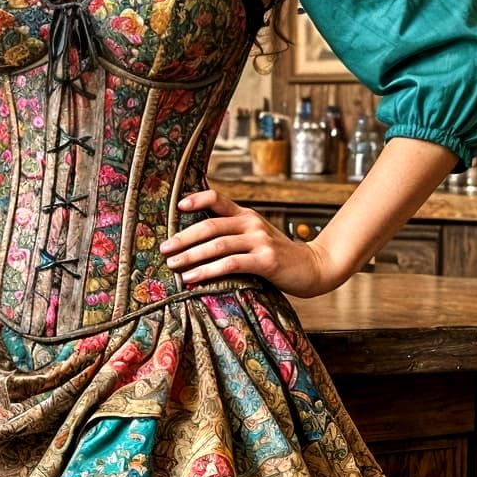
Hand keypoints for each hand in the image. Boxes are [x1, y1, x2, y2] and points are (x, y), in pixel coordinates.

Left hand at [160, 187, 350, 298]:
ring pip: (217, 245)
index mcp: (246, 215)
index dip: (196, 199)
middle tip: (164, 248)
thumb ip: (232, 234)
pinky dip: (208, 271)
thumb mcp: (256, 237)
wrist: (313, 268)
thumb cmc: (277, 256)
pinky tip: (192, 278)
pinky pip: (231, 264)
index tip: (176, 207)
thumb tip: (194, 241)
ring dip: (191, 256)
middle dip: (183, 238)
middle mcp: (251, 223)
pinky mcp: (266, 261)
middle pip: (210, 225)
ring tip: (173, 264)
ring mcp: (260, 241)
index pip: (217, 198)